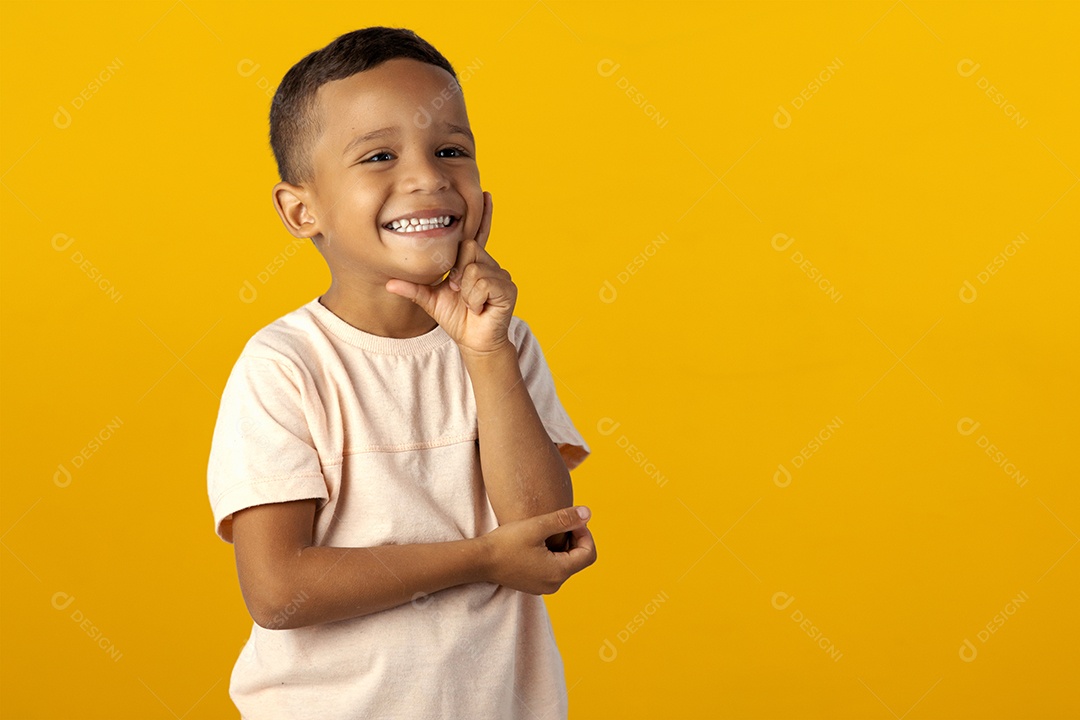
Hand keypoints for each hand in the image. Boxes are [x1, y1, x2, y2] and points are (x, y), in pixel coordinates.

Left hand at [385, 191, 516, 356]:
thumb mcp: (431, 300)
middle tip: (458, 291)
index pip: (476, 234)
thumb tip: (389, 282)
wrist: (474, 341)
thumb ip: (413, 288)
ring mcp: (501, 275)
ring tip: (470, 302)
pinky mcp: (508, 288)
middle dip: (458, 272)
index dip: (483, 216)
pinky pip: (483, 283)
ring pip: (473, 269)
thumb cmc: (457, 318)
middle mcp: (489, 264)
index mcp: (473, 262)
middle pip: (468, 248)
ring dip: (465, 290)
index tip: (485, 194)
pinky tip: (480, 307)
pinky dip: (475, 298)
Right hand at [479, 506, 597, 594]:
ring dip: (564, 546)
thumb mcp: (536, 527)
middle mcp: (555, 584)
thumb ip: (564, 519)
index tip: (570, 519)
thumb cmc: (506, 543)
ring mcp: (544, 587)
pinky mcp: (535, 585)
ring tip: (547, 531)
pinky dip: (553, 555)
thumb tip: (587, 513)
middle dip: (575, 539)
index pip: (588, 553)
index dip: (584, 533)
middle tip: (559, 522)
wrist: (479, 561)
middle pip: (579, 559)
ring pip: (567, 564)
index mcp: (559, 572)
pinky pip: (554, 569)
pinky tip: (538, 542)